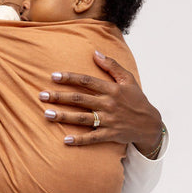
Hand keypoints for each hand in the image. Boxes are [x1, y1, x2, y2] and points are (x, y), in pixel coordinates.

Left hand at [40, 51, 162, 152]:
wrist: (150, 123)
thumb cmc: (136, 99)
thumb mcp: (127, 79)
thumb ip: (112, 65)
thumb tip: (96, 52)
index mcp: (111, 89)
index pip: (87, 81)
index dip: (70, 78)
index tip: (53, 76)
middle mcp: (108, 104)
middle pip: (79, 99)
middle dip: (59, 97)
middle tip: (42, 95)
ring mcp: (108, 120)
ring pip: (82, 118)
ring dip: (63, 116)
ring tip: (47, 114)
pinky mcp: (110, 134)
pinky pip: (92, 138)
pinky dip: (80, 140)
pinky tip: (65, 140)